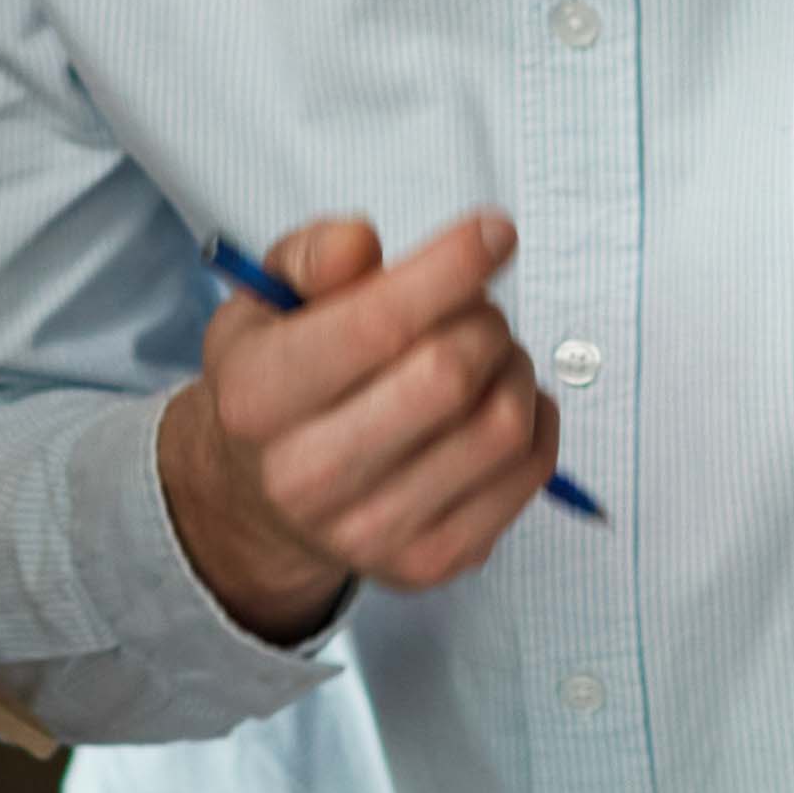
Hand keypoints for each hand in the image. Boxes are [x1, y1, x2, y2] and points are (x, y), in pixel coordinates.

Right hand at [158, 212, 556, 638]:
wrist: (263, 498)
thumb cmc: (282, 379)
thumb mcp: (266, 301)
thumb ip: (312, 257)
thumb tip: (362, 245)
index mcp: (257, 398)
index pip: (375, 327)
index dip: (451, 267)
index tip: (495, 232)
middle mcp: (306, 477)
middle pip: (448, 375)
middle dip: (483, 319)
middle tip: (473, 310)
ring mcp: (373, 532)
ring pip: (502, 425)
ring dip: (515, 367)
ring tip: (487, 354)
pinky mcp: (434, 560)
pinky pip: (529, 473)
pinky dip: (536, 420)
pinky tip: (497, 401)